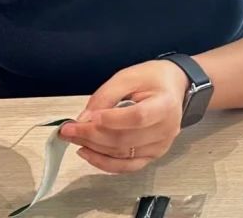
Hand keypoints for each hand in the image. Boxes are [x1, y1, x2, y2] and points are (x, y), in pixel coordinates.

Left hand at [59, 60, 188, 173]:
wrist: (175, 88)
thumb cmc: (153, 79)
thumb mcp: (130, 76)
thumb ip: (106, 95)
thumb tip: (84, 119)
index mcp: (165, 105)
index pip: (137, 117)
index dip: (111, 120)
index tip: (88, 117)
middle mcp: (166, 130)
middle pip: (124, 139)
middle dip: (91, 135)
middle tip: (67, 129)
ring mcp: (160, 146)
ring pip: (121, 154)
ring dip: (93, 148)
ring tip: (73, 137)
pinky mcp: (152, 156)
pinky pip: (125, 166)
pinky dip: (103, 163)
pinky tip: (87, 152)